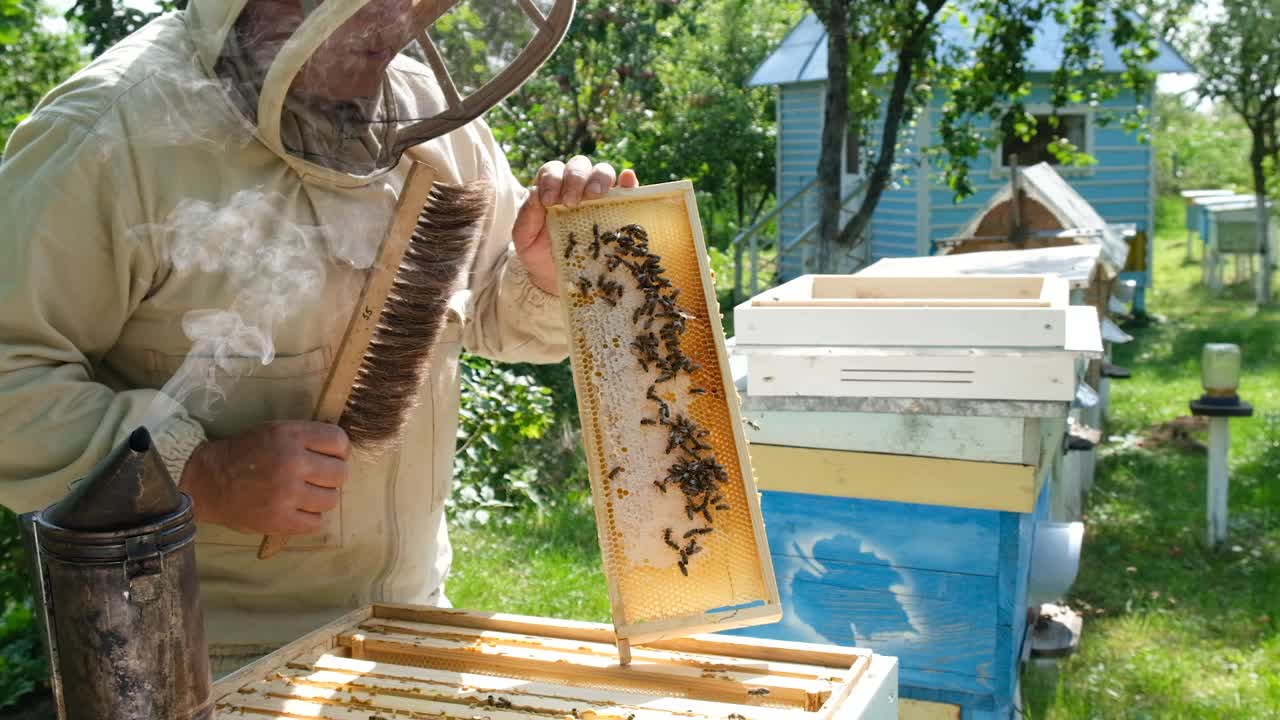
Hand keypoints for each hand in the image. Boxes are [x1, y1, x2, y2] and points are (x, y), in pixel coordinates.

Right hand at [179, 421, 349, 535]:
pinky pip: (316, 523)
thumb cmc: (244, 453)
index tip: (330, 456)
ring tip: (304, 495)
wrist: (208, 480)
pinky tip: (295, 510)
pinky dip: (309, 518)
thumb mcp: (275, 431)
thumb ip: (307, 438)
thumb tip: (341, 452)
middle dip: (331, 475)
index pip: (339, 441)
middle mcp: (293, 463)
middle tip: (316, 478)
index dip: (339, 450)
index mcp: (292, 436)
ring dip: (321, 498)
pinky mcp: (280, 520)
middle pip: (340, 473)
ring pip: (331, 500)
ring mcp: (287, 494)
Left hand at [511, 156, 639, 294]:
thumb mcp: (524, 238)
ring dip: (599, 178)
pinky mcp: (618, 209)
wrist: (556, 278)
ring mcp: (599, 196)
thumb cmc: (538, 253)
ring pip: (602, 171)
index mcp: (551, 187)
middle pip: (579, 166)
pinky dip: (628, 181)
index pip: (553, 170)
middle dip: (575, 178)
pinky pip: (627, 190)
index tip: (549, 202)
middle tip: (571, 201)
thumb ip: (526, 216)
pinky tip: (627, 180)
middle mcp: (576, 186)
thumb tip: (536, 193)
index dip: (552, 180)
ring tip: (595, 195)